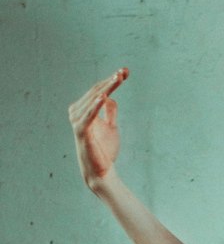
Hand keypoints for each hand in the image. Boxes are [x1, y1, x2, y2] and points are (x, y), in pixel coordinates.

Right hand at [68, 67, 128, 187]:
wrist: (102, 171)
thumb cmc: (105, 150)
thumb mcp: (111, 127)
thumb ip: (110, 112)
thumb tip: (110, 97)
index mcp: (84, 109)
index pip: (98, 90)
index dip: (111, 80)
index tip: (125, 71)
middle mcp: (78, 111)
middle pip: (96, 91)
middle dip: (111, 81)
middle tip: (123, 71)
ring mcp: (77, 120)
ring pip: (94, 99)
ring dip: (106, 88)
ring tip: (117, 78)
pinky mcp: (80, 130)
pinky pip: (89, 114)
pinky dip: (95, 105)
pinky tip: (103, 96)